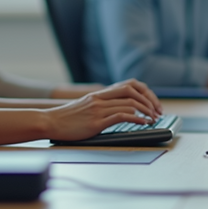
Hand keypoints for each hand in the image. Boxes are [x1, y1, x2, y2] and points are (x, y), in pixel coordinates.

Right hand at [44, 79, 162, 140]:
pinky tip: (143, 123)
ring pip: (129, 104)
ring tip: (153, 119)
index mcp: (100, 94)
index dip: (144, 92)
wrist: (50, 122)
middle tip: (158, 111)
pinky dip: (137, 119)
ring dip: (146, 112)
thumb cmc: (67, 118)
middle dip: (149, 101)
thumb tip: (121, 111)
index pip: (129, 85)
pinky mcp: (97, 122)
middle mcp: (101, 98)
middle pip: (132, 92)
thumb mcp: (86, 107)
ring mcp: (99, 109)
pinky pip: (122, 116)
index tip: (153, 103)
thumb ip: (101, 105)